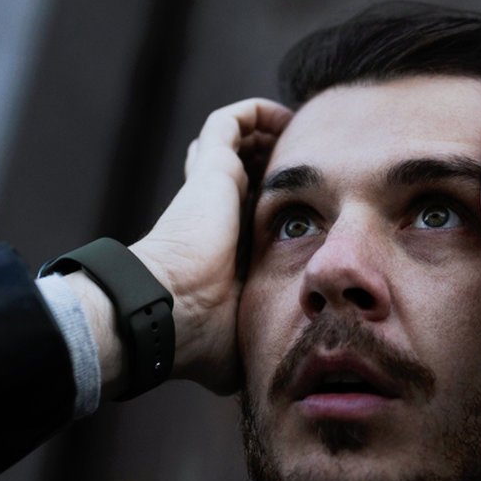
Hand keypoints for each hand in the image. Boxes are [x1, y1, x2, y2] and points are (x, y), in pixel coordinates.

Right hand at [129, 98, 292, 393]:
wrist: (169, 314)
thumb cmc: (199, 335)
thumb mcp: (244, 336)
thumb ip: (262, 340)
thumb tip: (284, 368)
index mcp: (220, 247)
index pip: (242, 213)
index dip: (270, 204)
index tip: (303, 206)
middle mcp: (212, 211)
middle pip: (241, 171)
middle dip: (273, 163)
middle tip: (311, 165)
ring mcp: (208, 187)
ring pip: (236, 141)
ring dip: (266, 133)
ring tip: (301, 133)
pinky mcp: (209, 168)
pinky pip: (230, 121)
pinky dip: (255, 112)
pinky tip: (288, 117)